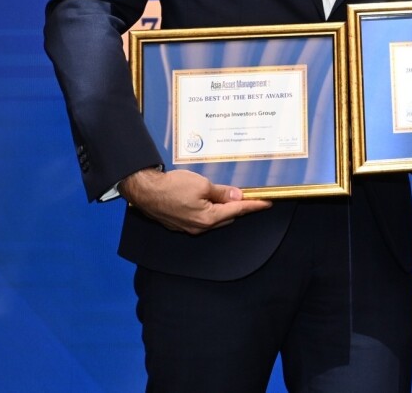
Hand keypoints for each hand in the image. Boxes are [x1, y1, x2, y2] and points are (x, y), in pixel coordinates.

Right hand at [120, 167, 271, 233]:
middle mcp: (199, 227)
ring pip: (214, 218)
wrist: (145, 191)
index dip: (254, 205)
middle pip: (227, 216)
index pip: (238, 210)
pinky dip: (209, 209)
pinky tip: (209, 199)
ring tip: (227, 195)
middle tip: (247, 194)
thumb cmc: (171, 187)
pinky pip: (201, 217)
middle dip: (238, 206)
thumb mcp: (202, 184)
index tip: (266, 203)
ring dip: (222, 208)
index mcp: (208, 218)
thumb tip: (237, 196)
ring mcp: (188, 227)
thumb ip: (222, 192)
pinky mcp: (180, 223)